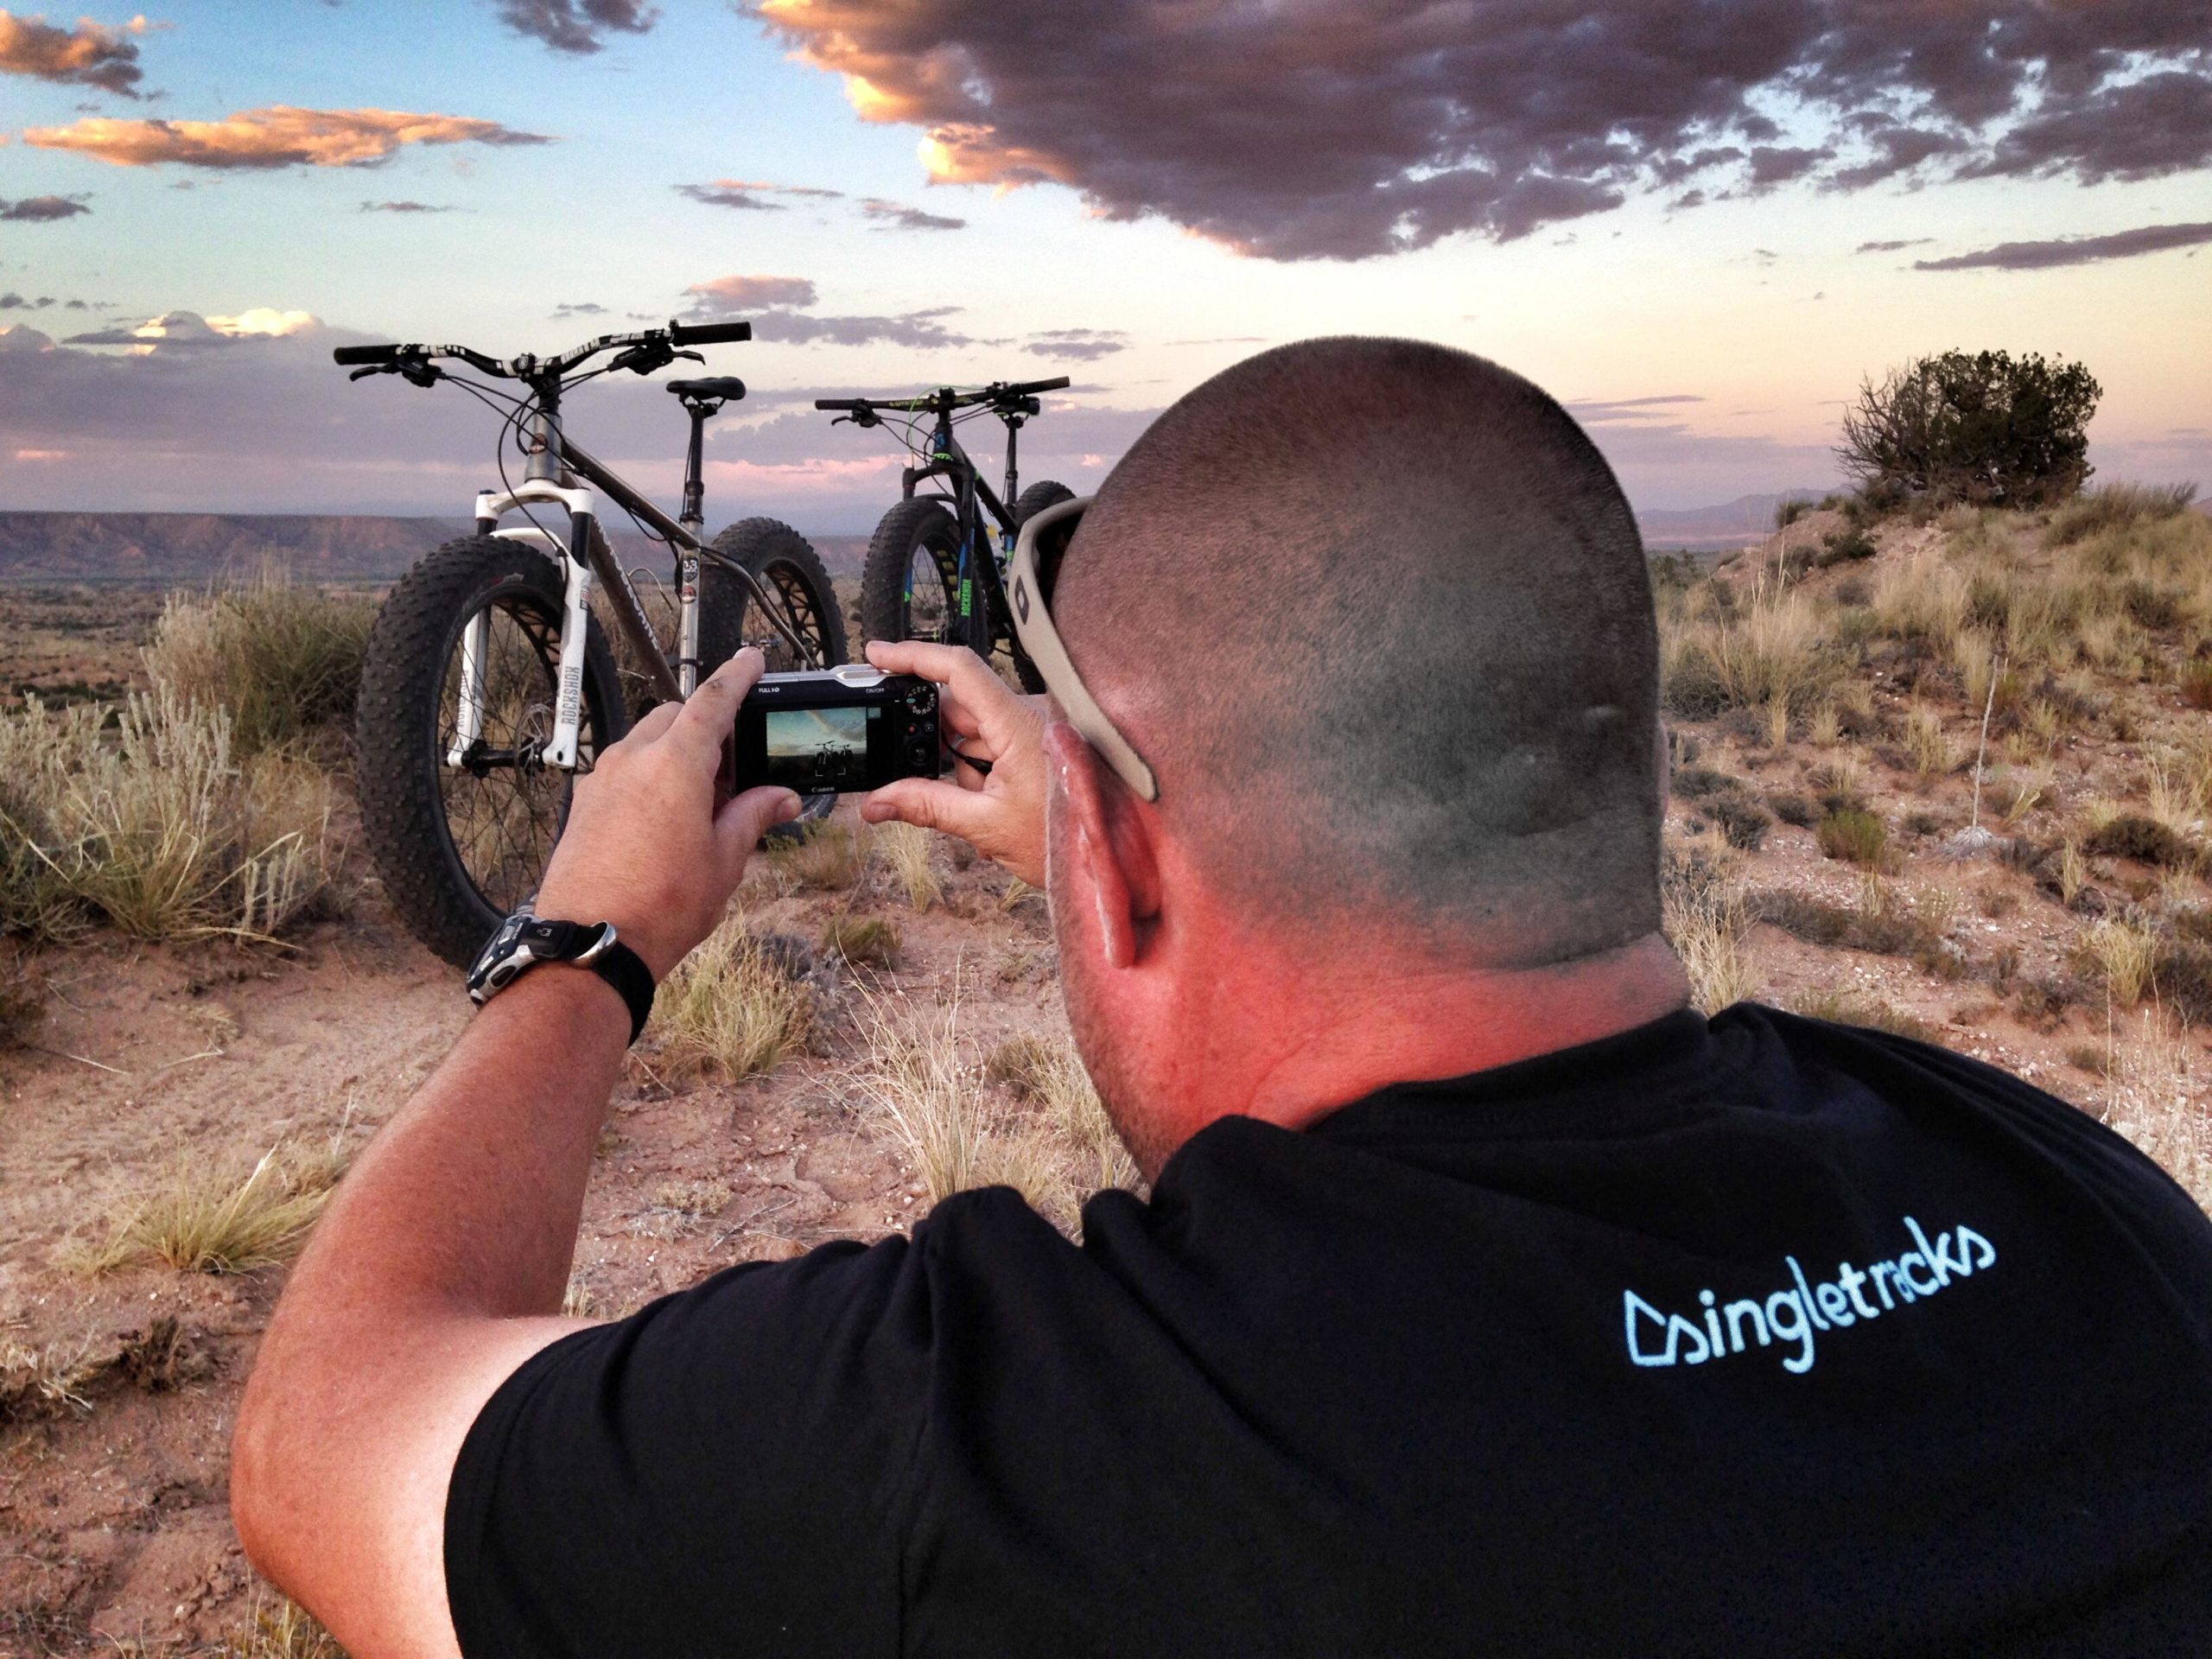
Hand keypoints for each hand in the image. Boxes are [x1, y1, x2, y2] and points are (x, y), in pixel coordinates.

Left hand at [533, 648, 798, 979]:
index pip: (712, 700)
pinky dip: (649, 775)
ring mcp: (603, 779)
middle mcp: (633, 759)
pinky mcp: (584, 803)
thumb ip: (753, 816)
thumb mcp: (724, 860)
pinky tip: (665, 817)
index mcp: (676, 764)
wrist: (592, 943)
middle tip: (736, 764)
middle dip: (707, 725)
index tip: (751, 660)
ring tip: (702, 799)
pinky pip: (623, 769)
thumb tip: (780, 797)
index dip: (737, 676)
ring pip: (646, 741)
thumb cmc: (660, 906)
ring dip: (676, 751)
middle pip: (676, 716)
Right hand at [859, 639, 1046, 887]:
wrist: (1114, 861)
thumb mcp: (986, 825)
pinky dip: (983, 776)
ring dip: (965, 772)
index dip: (913, 657)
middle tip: (932, 787)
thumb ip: (926, 807)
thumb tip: (875, 803)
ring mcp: (1036, 729)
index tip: (877, 655)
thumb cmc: (1066, 840)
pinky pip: (995, 747)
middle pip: (959, 708)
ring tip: (984, 817)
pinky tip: (995, 811)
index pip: (958, 670)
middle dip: (938, 749)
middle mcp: (1029, 715)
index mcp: (1019, 722)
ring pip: (975, 733)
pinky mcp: (1039, 744)